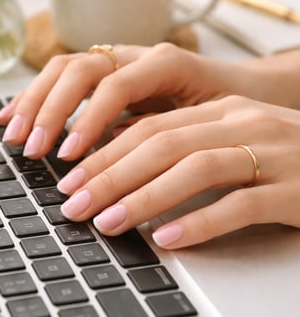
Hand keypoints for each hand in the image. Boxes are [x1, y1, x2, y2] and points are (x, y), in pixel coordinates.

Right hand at [0, 43, 268, 159]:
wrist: (236, 88)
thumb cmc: (225, 106)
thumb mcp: (205, 119)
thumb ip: (161, 130)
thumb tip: (111, 150)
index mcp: (164, 62)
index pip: (114, 85)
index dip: (88, 119)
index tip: (69, 155)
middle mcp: (135, 55)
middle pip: (80, 70)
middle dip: (51, 110)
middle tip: (32, 148)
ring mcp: (118, 60)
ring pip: (64, 69)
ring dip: (35, 101)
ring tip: (14, 134)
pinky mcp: (107, 73)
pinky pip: (64, 77)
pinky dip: (38, 96)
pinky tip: (17, 114)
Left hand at [58, 96, 299, 248]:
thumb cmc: (278, 153)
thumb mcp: (226, 136)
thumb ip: (182, 139)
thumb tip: (123, 150)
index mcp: (219, 111)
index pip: (149, 128)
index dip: (105, 153)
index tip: (72, 178)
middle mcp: (241, 123)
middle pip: (162, 145)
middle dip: (111, 175)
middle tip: (74, 204)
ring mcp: (270, 154)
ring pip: (194, 170)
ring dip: (144, 197)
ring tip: (107, 222)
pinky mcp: (296, 190)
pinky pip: (240, 206)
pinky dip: (199, 222)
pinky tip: (167, 238)